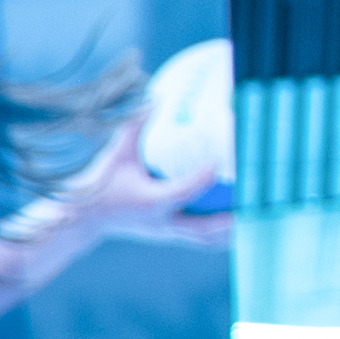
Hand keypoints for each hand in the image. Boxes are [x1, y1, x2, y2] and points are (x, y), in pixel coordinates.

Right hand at [58, 114, 236, 251]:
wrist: (86, 218)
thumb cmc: (102, 184)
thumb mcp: (117, 154)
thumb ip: (135, 128)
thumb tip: (153, 99)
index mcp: (151, 201)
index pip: (183, 190)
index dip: (203, 177)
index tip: (219, 163)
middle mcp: (162, 221)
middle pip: (204, 227)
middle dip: (230, 219)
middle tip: (253, 203)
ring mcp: (166, 232)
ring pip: (206, 238)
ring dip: (231, 231)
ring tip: (253, 216)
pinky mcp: (168, 235)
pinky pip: (200, 239)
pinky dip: (220, 235)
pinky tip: (237, 225)